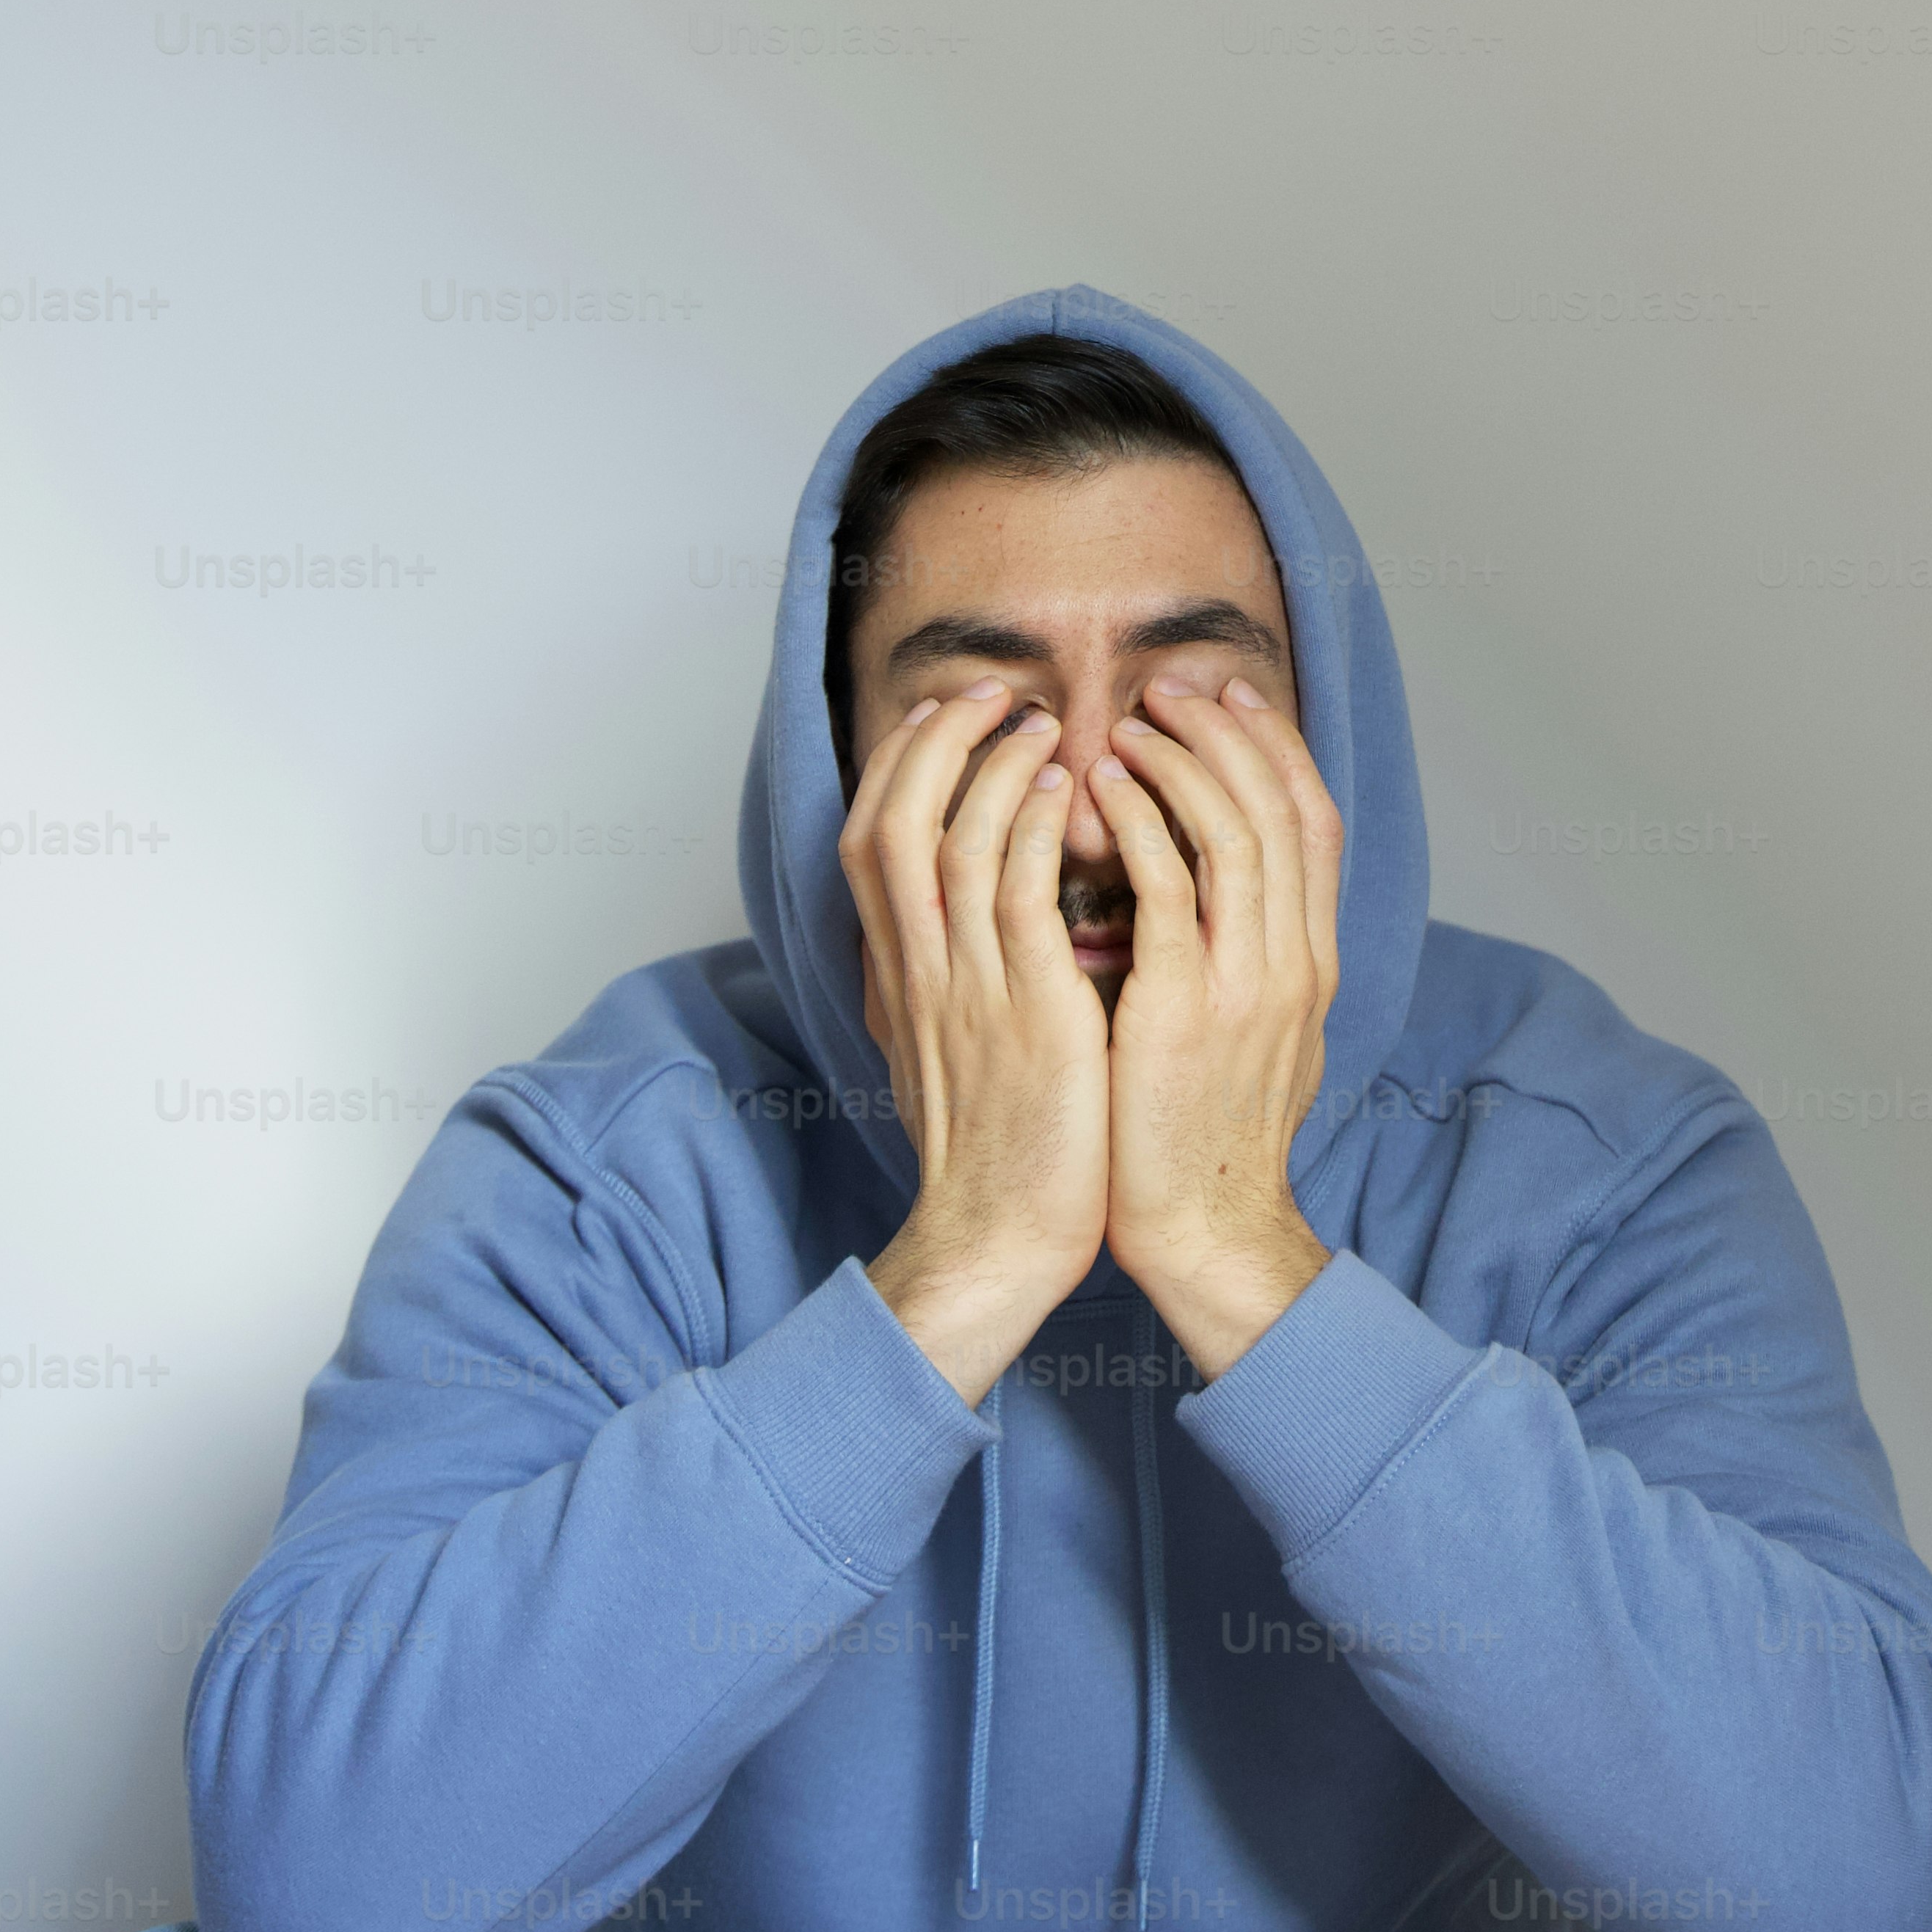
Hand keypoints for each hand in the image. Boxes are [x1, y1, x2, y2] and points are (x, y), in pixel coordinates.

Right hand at [843, 681, 1110, 1403]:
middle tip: (990, 694)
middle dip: (935, 741)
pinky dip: (1031, 826)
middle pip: (890, 817)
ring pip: (949, 837)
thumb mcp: (945, 1051)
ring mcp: (967, 987)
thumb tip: (943, 931)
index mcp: (900, 975)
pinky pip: (1015, 892)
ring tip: (1041, 723)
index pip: (868, 838)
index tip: (939, 717)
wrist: (1000, 1237)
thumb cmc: (993, 1151)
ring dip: (991, 764)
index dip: (899, 766)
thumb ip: (941, 981)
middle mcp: (919, 970)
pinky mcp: (1026, 1011)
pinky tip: (1063, 787)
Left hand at [1089, 677, 1342, 1378]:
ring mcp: (1245, 985)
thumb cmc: (1203, 1138)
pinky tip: (1102, 787)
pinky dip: (1142, 823)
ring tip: (1132, 720)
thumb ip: (1243, 961)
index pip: (1314, 825)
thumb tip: (1218, 898)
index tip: (1232, 700)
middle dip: (1231, 732)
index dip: (1276, 751)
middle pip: (1282, 809)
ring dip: (1183, 761)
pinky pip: (1169, 887)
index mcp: (1310, 965)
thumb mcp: (1251, 1038)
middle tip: (1177, 684)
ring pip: (1234, 831)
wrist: (1206, 1231)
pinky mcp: (1184, 1009)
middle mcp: (1293, 963)